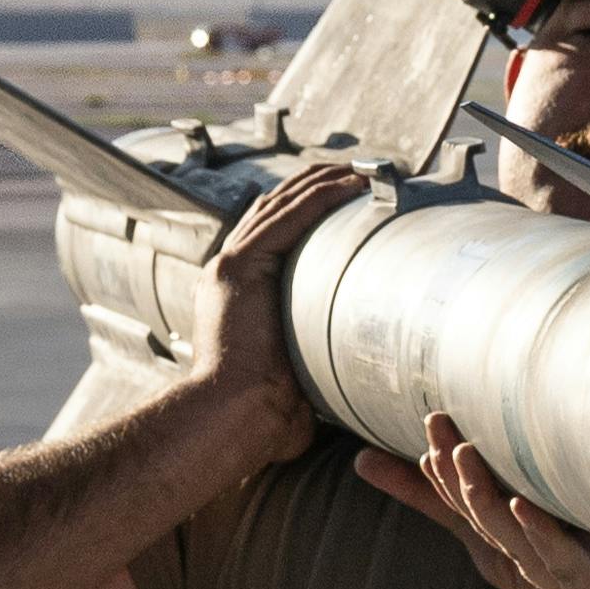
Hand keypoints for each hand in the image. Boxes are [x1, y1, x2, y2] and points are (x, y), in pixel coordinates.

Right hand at [160, 157, 368, 465]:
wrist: (232, 417)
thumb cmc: (264, 414)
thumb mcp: (293, 376)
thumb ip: (312, 361)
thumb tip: (349, 382)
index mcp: (237, 291)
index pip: (270, 233)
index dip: (305, 210)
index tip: (343, 198)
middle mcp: (229, 271)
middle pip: (274, 209)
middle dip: (314, 186)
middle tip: (356, 173)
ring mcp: (232, 266)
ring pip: (281, 205)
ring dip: (322, 183)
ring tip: (360, 172)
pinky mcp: (241, 268)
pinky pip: (287, 219)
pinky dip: (319, 198)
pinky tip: (349, 186)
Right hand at [359, 417, 589, 588]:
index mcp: (569, 546)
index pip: (497, 507)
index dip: (450, 481)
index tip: (414, 438)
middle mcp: (565, 574)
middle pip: (489, 523)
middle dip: (453, 479)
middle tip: (429, 427)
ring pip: (515, 544)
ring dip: (484, 498)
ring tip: (458, 455)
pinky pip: (567, 568)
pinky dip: (543, 536)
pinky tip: (519, 507)